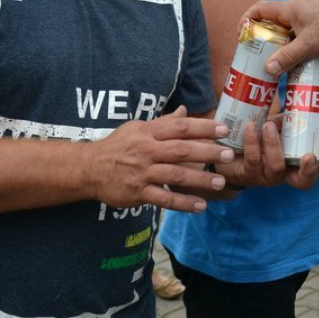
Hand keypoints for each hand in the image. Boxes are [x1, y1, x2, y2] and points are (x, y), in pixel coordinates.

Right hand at [87, 107, 234, 212]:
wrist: (89, 169)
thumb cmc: (118, 146)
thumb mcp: (137, 128)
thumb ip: (163, 123)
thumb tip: (184, 111)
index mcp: (149, 133)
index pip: (180, 127)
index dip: (203, 127)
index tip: (224, 129)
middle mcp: (147, 151)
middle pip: (181, 150)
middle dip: (207, 152)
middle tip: (229, 155)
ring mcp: (142, 172)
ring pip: (175, 175)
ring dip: (199, 179)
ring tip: (220, 182)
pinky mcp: (138, 192)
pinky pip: (164, 199)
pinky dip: (183, 203)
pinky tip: (200, 206)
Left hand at [218, 119, 318, 191]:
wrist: (228, 144)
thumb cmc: (258, 129)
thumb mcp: (277, 119)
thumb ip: (289, 110)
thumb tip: (302, 86)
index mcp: (299, 160)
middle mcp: (286, 172)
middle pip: (305, 182)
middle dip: (309, 169)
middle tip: (309, 156)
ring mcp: (267, 176)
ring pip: (276, 167)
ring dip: (274, 145)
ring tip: (268, 125)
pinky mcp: (248, 174)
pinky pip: (253, 160)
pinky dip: (252, 143)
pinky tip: (250, 127)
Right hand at [243, 0, 318, 75]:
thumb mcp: (310, 45)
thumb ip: (288, 57)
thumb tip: (267, 70)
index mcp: (288, 9)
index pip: (259, 9)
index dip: (246, 21)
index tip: (242, 37)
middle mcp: (295, 9)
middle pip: (271, 22)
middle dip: (262, 39)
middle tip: (257, 57)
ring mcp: (307, 16)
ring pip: (286, 30)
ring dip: (279, 44)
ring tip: (275, 64)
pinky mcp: (317, 23)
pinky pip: (298, 34)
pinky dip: (293, 46)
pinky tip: (297, 62)